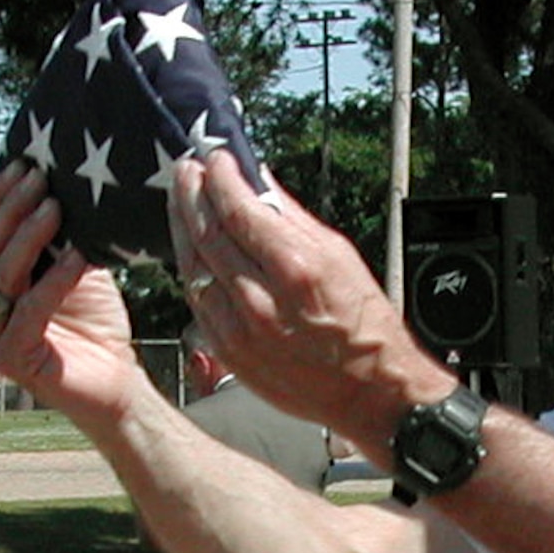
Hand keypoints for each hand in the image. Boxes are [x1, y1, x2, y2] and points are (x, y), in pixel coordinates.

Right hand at [0, 162, 140, 433]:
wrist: (117, 381)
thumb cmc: (96, 324)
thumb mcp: (75, 269)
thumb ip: (60, 236)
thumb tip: (65, 181)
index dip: (2, 197)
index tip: (25, 163)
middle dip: (15, 208)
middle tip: (41, 178)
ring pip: (4, 274)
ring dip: (30, 236)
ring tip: (56, 207)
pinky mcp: (12, 357)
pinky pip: (32, 308)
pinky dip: (55, 280)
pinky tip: (79, 256)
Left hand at [170, 151, 451, 453]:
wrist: (370, 394)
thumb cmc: (365, 327)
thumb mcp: (340, 256)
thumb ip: (292, 218)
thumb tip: (261, 182)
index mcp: (295, 268)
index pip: (238, 208)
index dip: (220, 176)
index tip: (215, 158)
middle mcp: (262, 300)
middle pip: (206, 233)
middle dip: (192, 194)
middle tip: (187, 170)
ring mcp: (241, 330)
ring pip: (194, 266)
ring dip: (182, 228)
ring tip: (183, 203)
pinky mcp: (231, 354)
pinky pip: (199, 302)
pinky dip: (193, 270)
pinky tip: (193, 251)